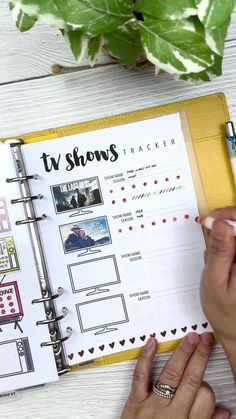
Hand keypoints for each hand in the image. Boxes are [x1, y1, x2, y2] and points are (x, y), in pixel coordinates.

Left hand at [121, 333, 229, 418]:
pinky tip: (152, 343)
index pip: (206, 397)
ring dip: (182, 352)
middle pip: (191, 379)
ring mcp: (152, 405)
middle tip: (206, 340)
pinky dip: (145, 358)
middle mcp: (171, 413)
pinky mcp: (134, 401)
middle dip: (200, 356)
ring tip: (190, 338)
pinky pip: (140, 376)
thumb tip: (222, 412)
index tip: (207, 379)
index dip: (209, 385)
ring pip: (171, 373)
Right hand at [200, 207, 235, 344]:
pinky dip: (228, 250)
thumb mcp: (215, 281)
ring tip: (216, 262)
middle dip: (226, 230)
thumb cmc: (225, 312)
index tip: (212, 219)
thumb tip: (220, 224)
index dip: (231, 215)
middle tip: (210, 240)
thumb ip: (219, 251)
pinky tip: (223, 265)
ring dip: (226, 243)